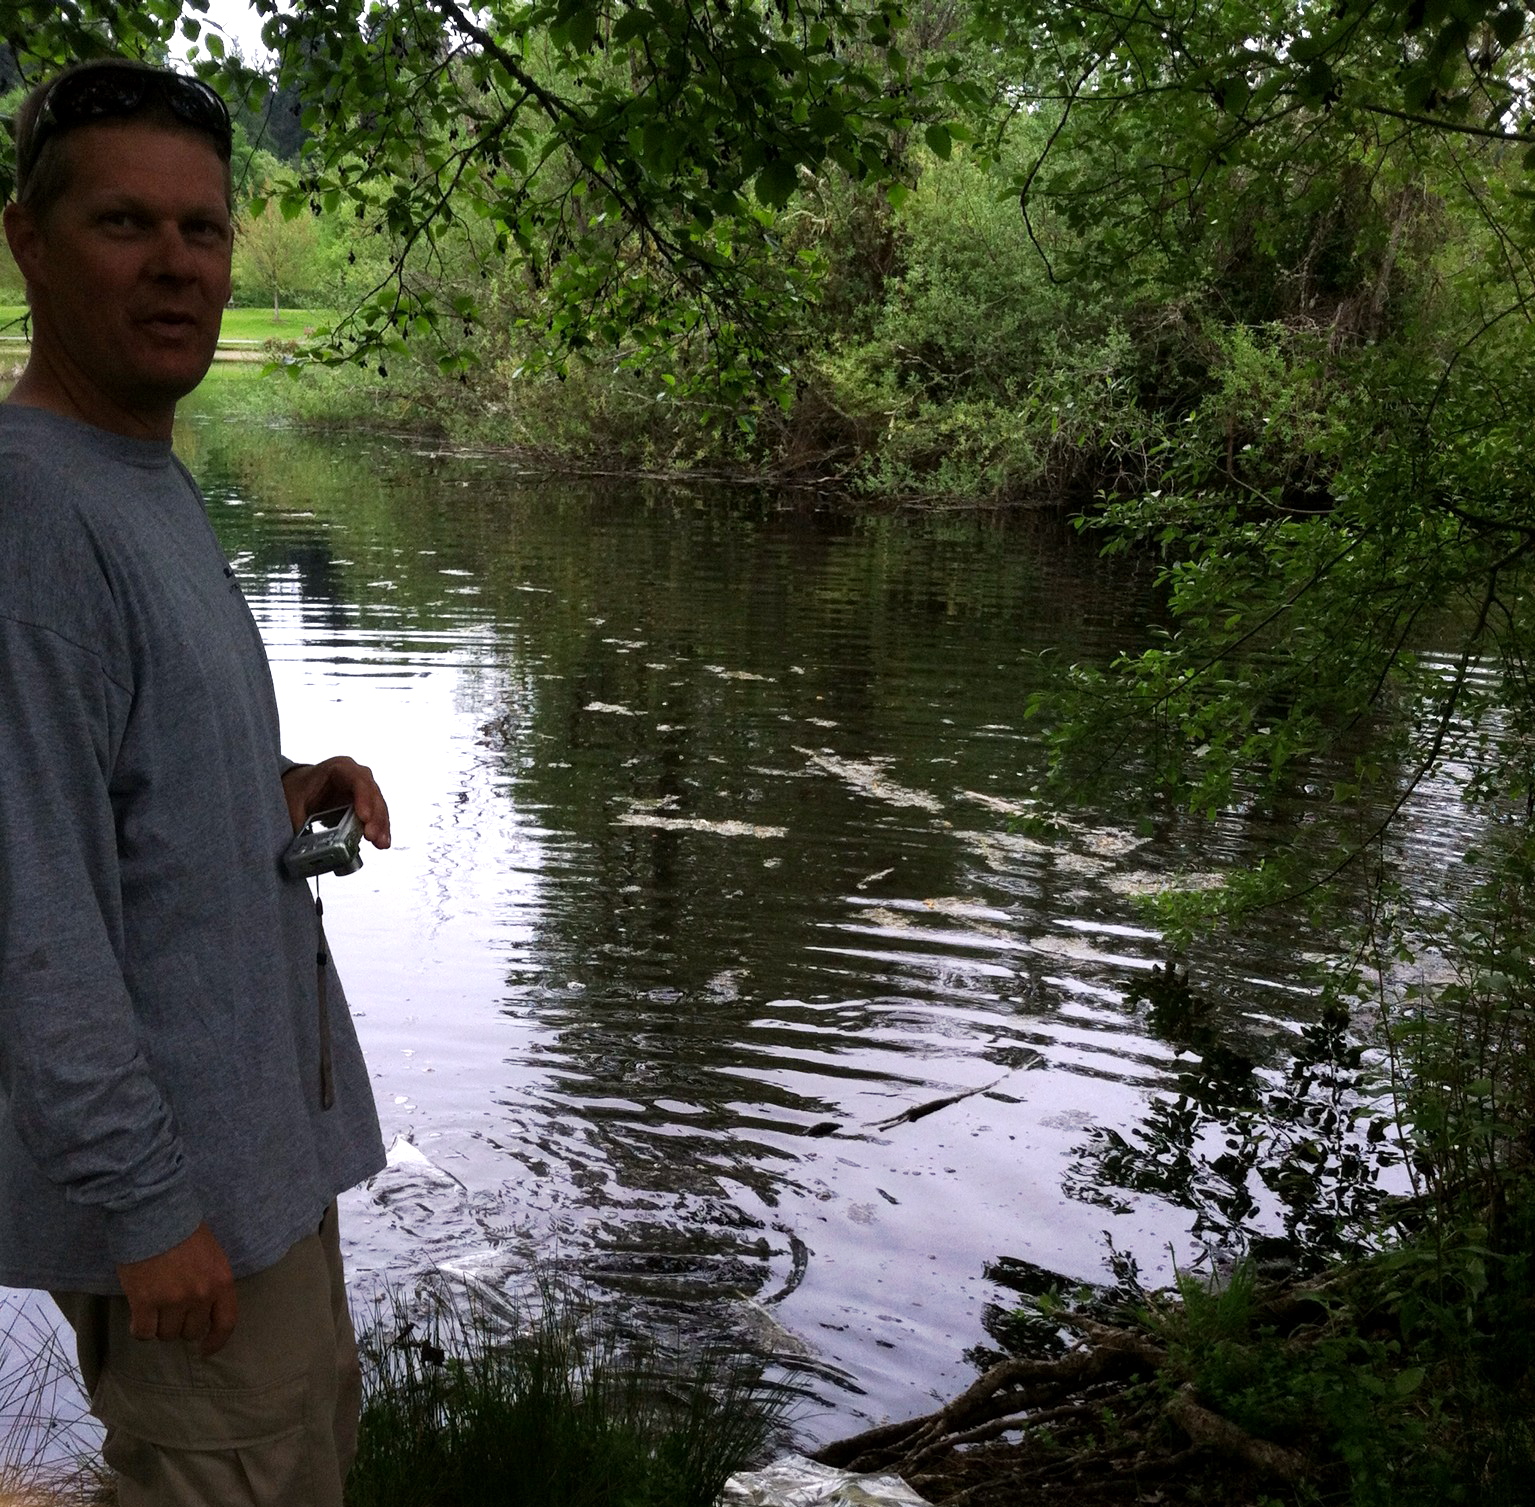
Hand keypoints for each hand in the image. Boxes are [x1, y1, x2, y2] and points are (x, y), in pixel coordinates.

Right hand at [116, 1223, 236, 1355]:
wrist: (155, 1214)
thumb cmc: (183, 1230)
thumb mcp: (211, 1254)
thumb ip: (211, 1282)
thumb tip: (204, 1309)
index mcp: (221, 1281)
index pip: (226, 1323)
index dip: (216, 1341)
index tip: (205, 1349)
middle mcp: (200, 1294)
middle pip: (191, 1332)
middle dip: (180, 1326)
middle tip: (170, 1312)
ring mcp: (173, 1300)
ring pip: (166, 1334)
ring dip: (159, 1326)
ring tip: (154, 1308)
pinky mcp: (145, 1302)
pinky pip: (143, 1333)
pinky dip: (140, 1329)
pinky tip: (138, 1316)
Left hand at [281, 756, 390, 848]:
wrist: (297, 789)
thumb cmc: (296, 792)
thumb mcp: (294, 806)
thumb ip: (304, 826)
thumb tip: (312, 850)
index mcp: (338, 768)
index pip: (357, 778)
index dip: (364, 797)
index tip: (364, 817)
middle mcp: (355, 776)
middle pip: (372, 794)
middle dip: (375, 816)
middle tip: (372, 836)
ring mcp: (362, 790)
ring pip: (378, 806)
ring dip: (381, 825)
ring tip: (380, 843)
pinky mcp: (365, 805)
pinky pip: (376, 815)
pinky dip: (379, 829)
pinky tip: (381, 842)